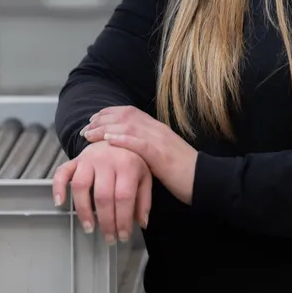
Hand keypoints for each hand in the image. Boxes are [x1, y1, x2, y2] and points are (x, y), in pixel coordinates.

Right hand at [52, 141, 151, 243]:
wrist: (116, 135)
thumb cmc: (132, 159)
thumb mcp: (145, 175)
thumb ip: (144, 199)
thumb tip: (142, 224)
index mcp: (128, 165)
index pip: (124, 197)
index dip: (123, 220)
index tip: (122, 237)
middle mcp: (107, 160)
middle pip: (103, 196)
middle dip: (106, 222)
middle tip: (108, 238)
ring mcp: (88, 159)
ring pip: (81, 186)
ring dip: (83, 211)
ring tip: (89, 228)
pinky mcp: (75, 160)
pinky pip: (62, 173)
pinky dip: (58, 188)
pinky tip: (59, 204)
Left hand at [80, 105, 197, 204]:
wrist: (204, 180)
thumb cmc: (184, 172)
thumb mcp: (164, 155)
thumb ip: (149, 149)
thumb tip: (132, 151)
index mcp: (158, 129)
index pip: (131, 113)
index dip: (111, 113)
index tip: (96, 118)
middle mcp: (158, 130)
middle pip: (126, 116)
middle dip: (103, 119)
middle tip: (87, 126)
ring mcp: (160, 141)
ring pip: (129, 127)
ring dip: (106, 128)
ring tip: (90, 134)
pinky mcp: (161, 155)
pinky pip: (139, 143)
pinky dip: (122, 140)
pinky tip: (108, 140)